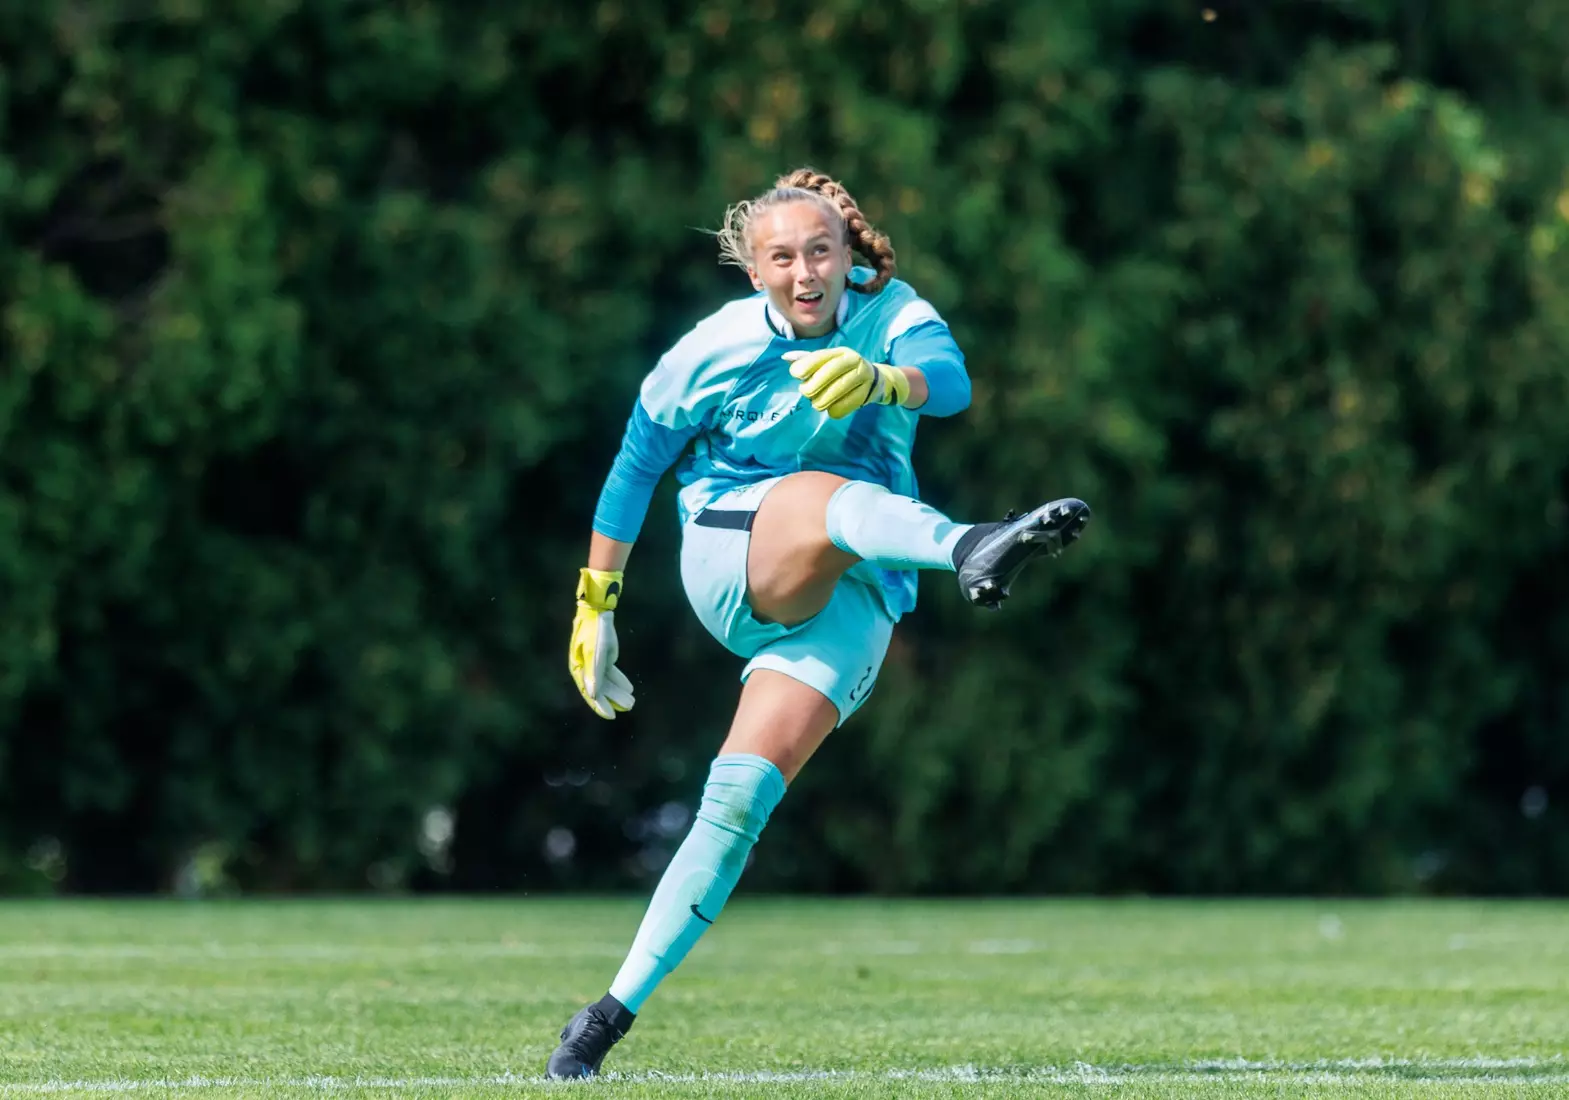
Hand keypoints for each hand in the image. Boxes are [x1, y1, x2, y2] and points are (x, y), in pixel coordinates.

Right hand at [568, 568, 635, 718]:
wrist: (599, 613)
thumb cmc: (594, 631)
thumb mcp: (595, 652)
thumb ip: (594, 673)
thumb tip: (592, 694)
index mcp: (579, 670)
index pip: (590, 693)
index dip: (600, 706)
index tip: (611, 716)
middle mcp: (586, 669)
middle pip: (600, 691)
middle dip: (613, 700)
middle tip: (628, 707)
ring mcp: (596, 664)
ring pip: (608, 683)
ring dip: (618, 692)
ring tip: (631, 702)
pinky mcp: (605, 658)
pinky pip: (612, 674)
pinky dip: (620, 681)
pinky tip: (629, 688)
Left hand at [785, 347, 910, 418]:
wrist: (875, 380)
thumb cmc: (842, 371)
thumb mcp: (827, 362)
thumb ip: (807, 360)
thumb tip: (785, 357)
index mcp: (840, 352)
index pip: (821, 356)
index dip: (806, 365)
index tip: (796, 374)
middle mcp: (853, 360)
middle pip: (829, 373)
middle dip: (813, 386)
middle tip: (806, 393)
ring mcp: (862, 376)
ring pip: (837, 391)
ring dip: (822, 400)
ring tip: (817, 403)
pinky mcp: (867, 393)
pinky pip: (846, 405)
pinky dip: (835, 410)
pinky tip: (832, 409)